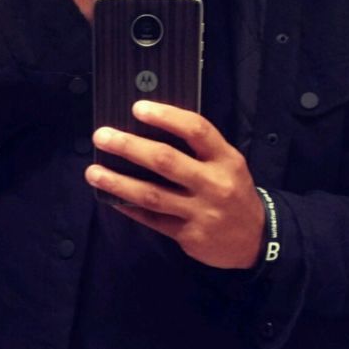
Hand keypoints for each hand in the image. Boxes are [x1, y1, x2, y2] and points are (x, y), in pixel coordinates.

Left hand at [85, 101, 264, 268]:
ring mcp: (201, 212)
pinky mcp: (189, 236)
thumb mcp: (228, 163)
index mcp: (226, 158)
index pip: (196, 130)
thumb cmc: (232, 190)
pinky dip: (129, 207)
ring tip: (93, 171)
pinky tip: (111, 196)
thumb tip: (151, 128)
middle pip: (166, 161)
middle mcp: (214, 183)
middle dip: (129, 147)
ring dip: (118, 181)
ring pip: (152, 195)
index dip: (166, 116)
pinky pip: (152, 220)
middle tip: (102, 136)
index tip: (138, 108)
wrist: (255, 239)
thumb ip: (198, 148)